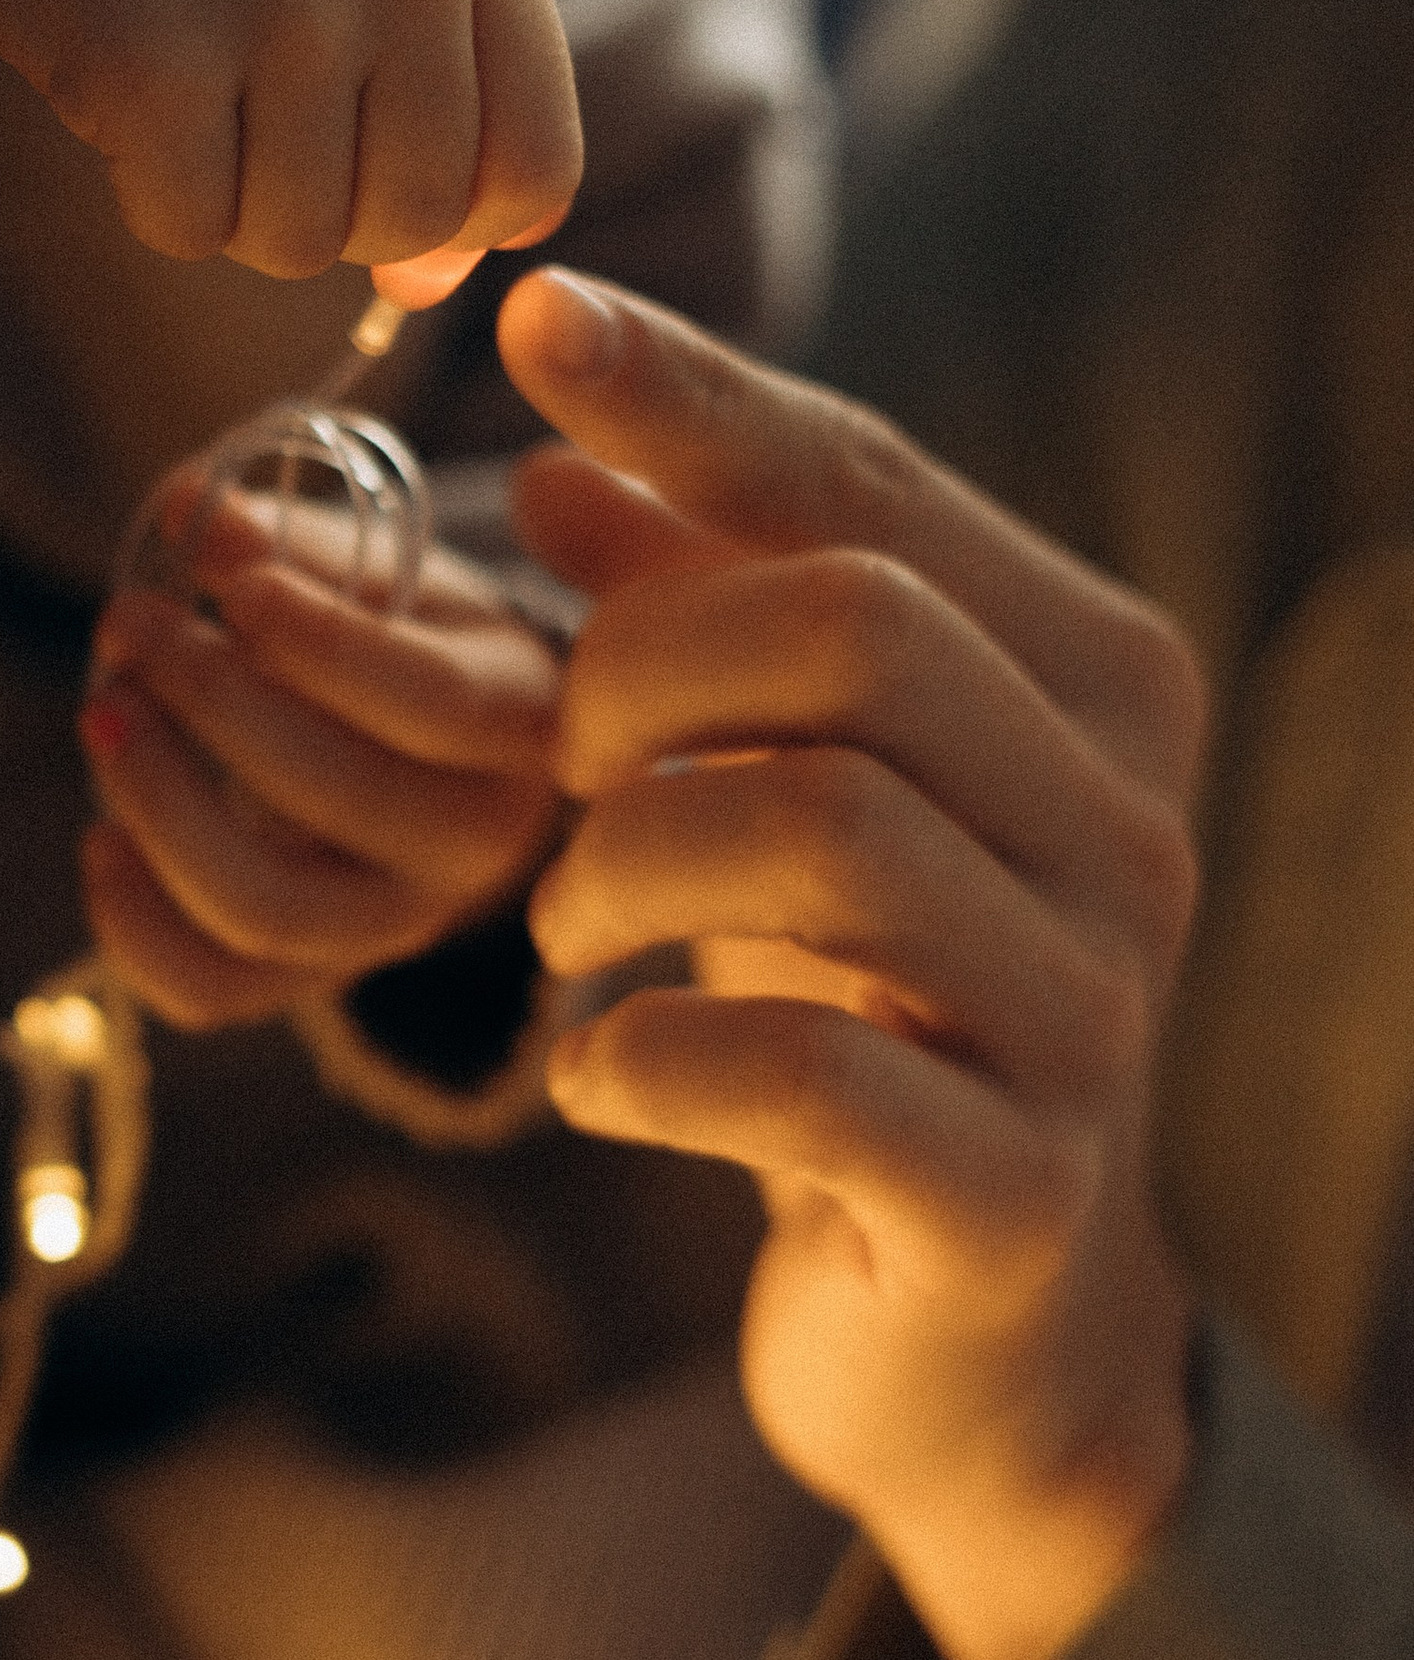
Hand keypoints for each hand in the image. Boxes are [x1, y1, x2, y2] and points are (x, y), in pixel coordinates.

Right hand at [0, 0, 580, 278]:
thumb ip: (434, 110)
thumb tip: (436, 287)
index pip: (535, 168)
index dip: (457, 217)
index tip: (372, 167)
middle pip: (415, 222)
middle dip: (332, 217)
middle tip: (256, 129)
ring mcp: (282, 3)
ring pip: (300, 241)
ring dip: (233, 207)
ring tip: (192, 95)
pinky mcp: (158, 58)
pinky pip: (190, 226)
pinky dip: (151, 197)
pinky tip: (128, 99)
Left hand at [79, 470, 566, 1027]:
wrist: (445, 768)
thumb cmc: (415, 644)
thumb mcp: (393, 574)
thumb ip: (299, 542)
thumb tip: (190, 511)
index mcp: (519, 724)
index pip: (428, 699)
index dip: (316, 641)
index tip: (231, 586)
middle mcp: (475, 847)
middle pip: (332, 797)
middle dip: (209, 699)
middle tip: (132, 622)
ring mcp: (393, 927)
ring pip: (263, 910)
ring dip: (159, 805)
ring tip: (103, 710)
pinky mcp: (314, 980)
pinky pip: (209, 991)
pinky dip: (133, 923)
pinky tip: (99, 838)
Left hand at [500, 268, 1207, 1659]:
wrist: (974, 1337)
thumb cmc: (869, 1018)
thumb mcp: (781, 794)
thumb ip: (703, 622)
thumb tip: (567, 446)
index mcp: (1095, 693)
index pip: (880, 493)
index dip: (699, 399)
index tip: (532, 322)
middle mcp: (1128, 832)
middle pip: (860, 635)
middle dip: (643, 679)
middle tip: (558, 780)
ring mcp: (1090, 1019)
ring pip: (828, 830)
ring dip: (627, 865)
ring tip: (569, 927)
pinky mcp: (1008, 1194)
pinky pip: (801, 1073)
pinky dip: (643, 1059)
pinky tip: (595, 1075)